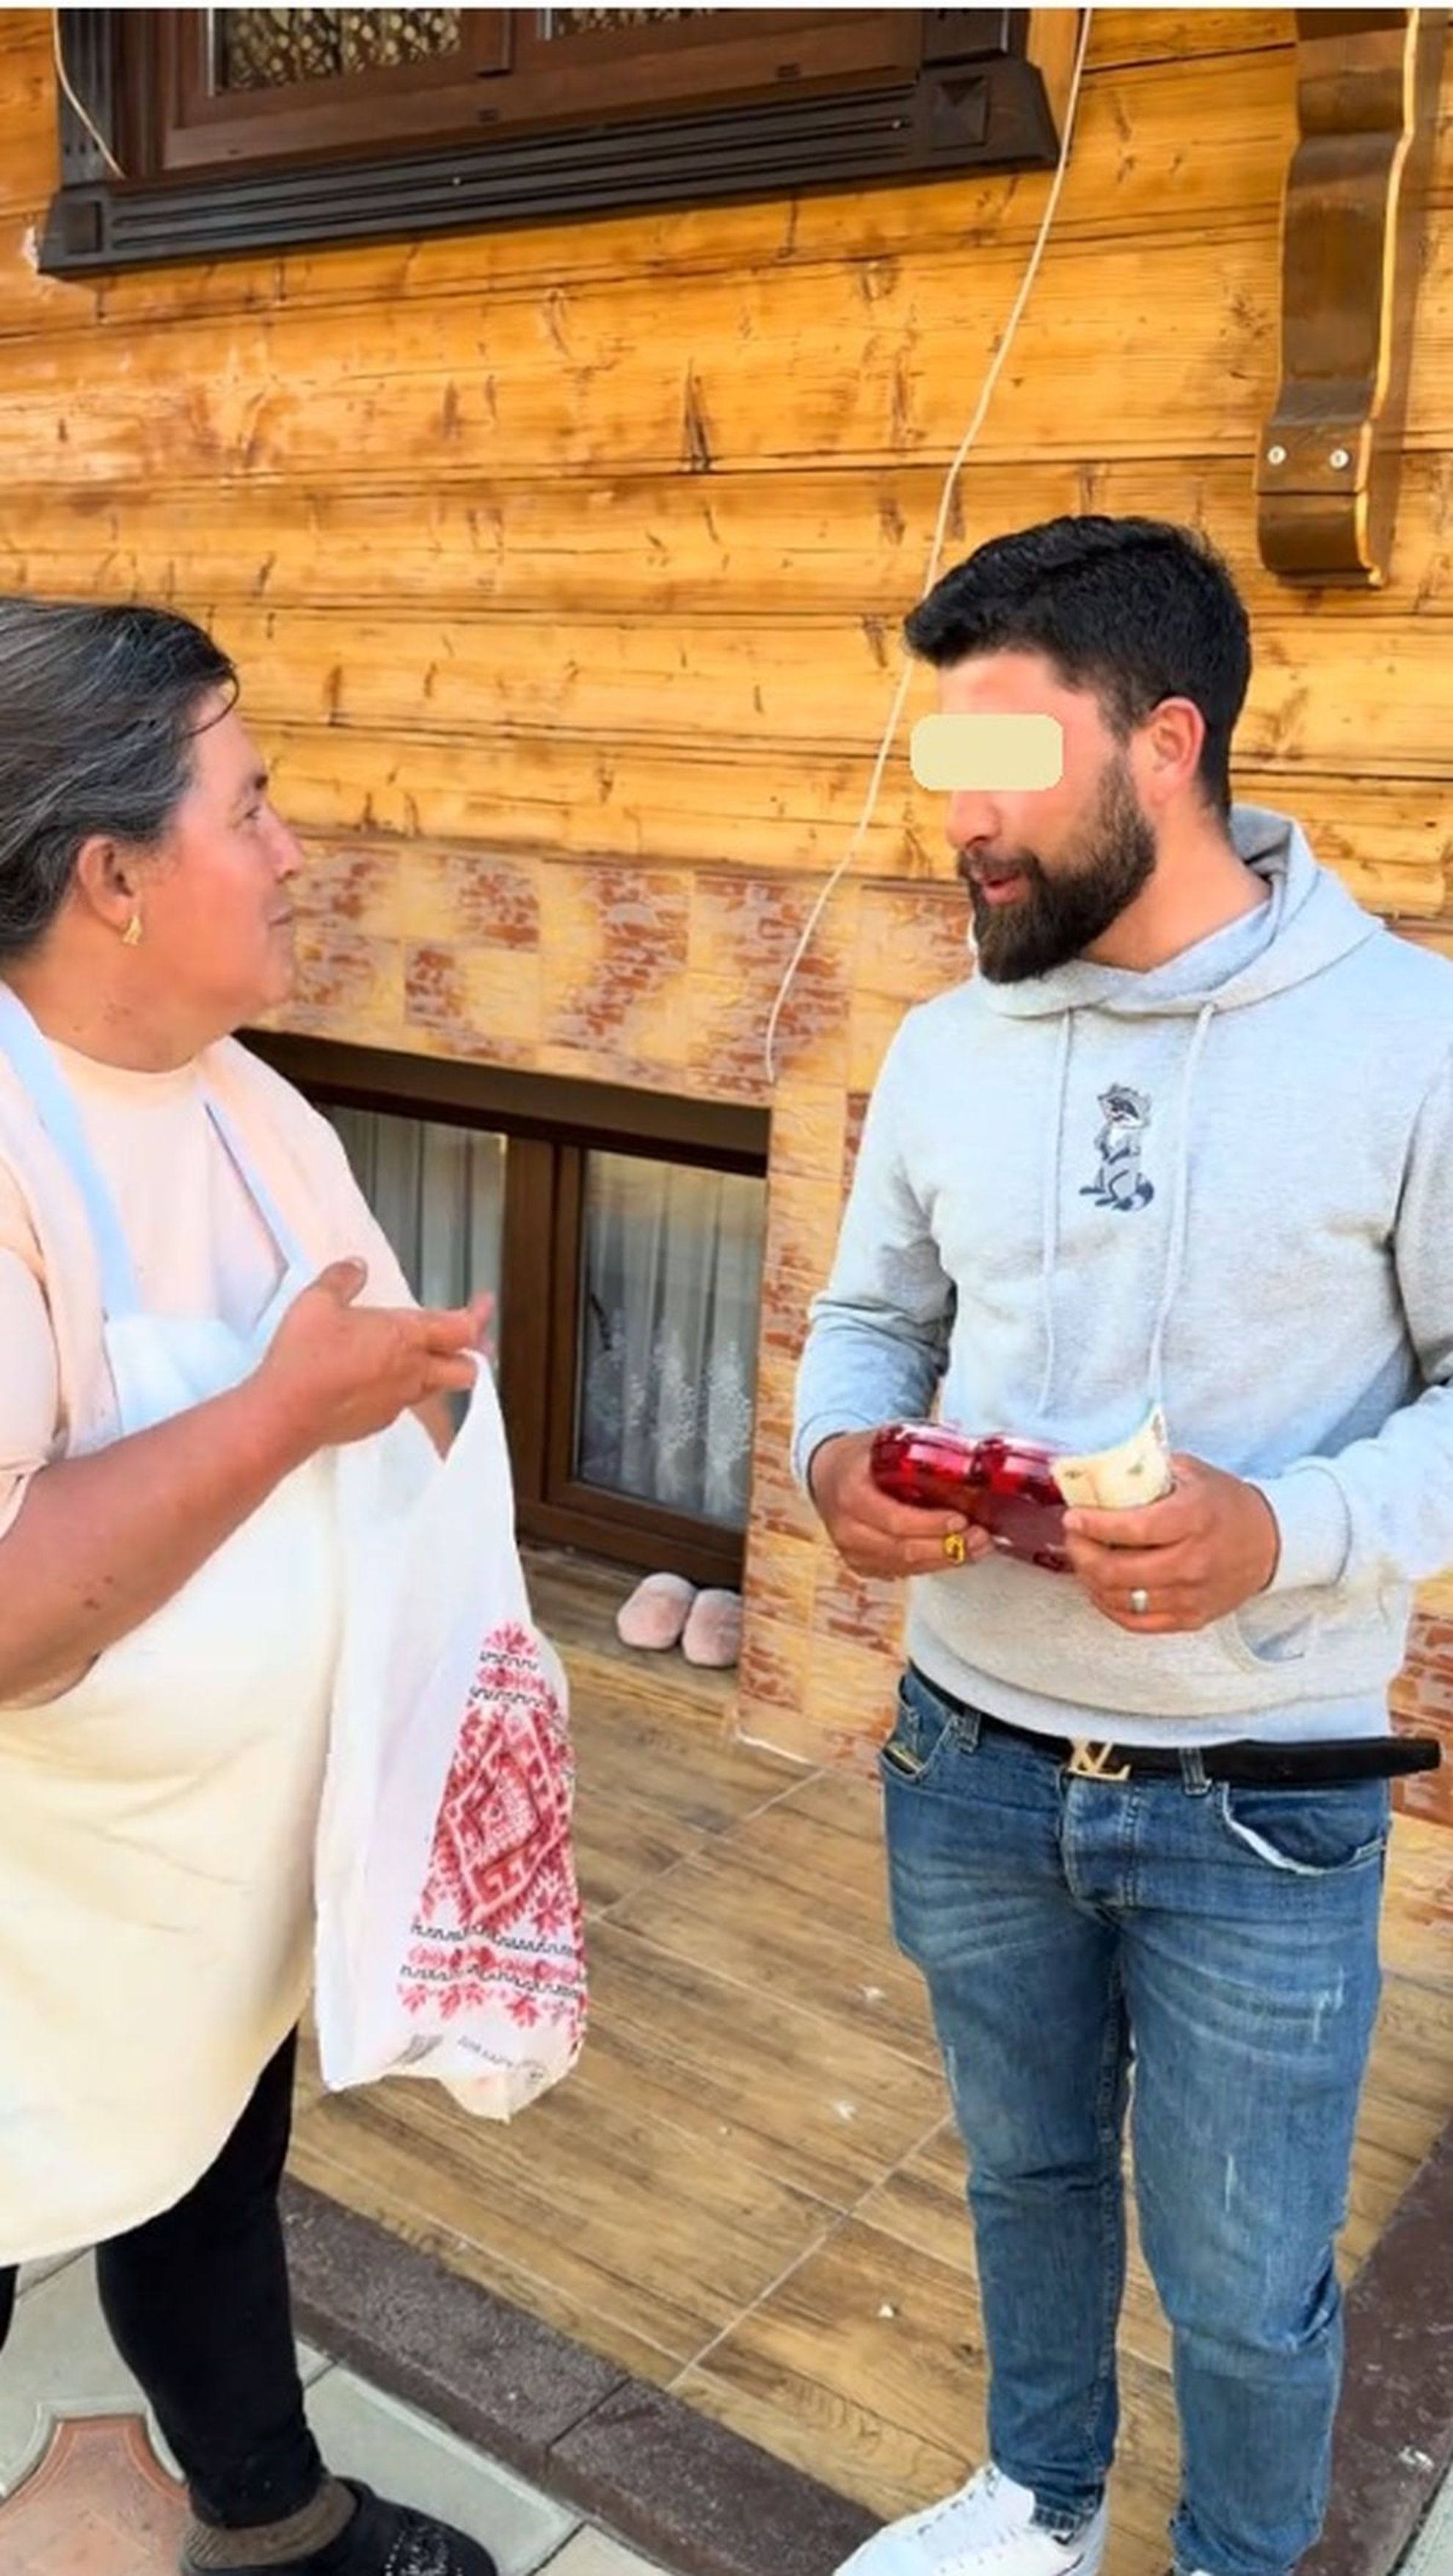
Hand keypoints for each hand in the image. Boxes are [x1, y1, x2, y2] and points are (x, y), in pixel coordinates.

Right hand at [254, 1260, 490, 1456]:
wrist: (286, 1412)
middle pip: (465, 1371)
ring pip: (436, 1390)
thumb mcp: (318, 1301)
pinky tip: (380, 1382)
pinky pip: (402, 1405)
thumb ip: (342, 1280)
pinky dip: (402, 1391)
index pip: (461, 1328)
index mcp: (407, 1336)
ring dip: (437, 1373)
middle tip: (467, 1341)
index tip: (485, 1302)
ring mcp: (397, 1402)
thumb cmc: (307, 1353)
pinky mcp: (377, 1423)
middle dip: (472, 1355)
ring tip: (427, 1360)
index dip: (478, 1315)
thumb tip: (357, 1266)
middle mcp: (412, 1372)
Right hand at [808, 1430, 994, 1580]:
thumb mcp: (887, 1441)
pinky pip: (901, 1572)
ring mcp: (851, 1551)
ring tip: (978, 1547)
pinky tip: (958, 1554)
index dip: (930, 1524)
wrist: (829, 1473)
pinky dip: (932, 1565)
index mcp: (851, 1492)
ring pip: (904, 1566)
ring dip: (946, 1560)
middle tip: (980, 1537)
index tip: (961, 1520)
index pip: (893, 1519)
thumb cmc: (865, 1457)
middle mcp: (846, 1527)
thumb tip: (973, 1460)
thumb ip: (923, 1451)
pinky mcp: (861, 1565)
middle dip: (947, 1547)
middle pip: (901, 1549)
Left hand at [1061, 1454, 1279, 1633]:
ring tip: (1084, 1560)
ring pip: (1121, 1599)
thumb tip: (1101, 1471)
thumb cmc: (1226, 1504)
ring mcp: (1191, 1595)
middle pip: (1117, 1570)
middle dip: (1082, 1553)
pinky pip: (1136, 1621)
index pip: (1133, 1529)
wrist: (1271, 1542)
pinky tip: (1101, 1587)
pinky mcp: (1191, 1618)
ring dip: (1091, 1580)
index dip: (1094, 1525)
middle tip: (1074, 1538)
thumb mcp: (1193, 1474)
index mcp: (1194, 1519)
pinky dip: (1110, 1606)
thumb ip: (1150, 1471)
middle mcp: (1193, 1561)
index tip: (1073, 1517)